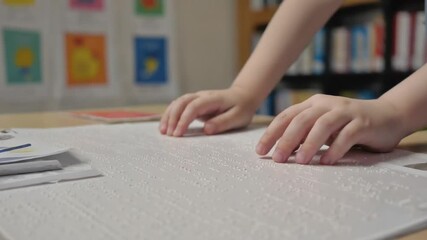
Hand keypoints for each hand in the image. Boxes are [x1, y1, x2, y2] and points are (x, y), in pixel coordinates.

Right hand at [159, 87, 257, 136]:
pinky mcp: (194, 104)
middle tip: (169, 134)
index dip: (184, 119)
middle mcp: (202, 96)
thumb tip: (206, 129)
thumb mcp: (238, 117)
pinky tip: (166, 127)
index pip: (194, 106)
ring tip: (163, 132)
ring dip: (169, 116)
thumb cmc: (241, 108)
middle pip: (182, 102)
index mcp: (213, 99)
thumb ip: (222, 122)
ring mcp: (196, 99)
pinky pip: (178, 107)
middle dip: (173, 118)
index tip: (178, 133)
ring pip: (177, 103)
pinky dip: (170, 115)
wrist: (243, 96)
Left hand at [256, 94, 404, 164]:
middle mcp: (326, 105)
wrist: (387, 116)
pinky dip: (335, 149)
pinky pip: (346, 135)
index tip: (260, 151)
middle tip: (277, 159)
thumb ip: (304, 135)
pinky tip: (326, 162)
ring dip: (309, 144)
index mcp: (313, 104)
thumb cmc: (348, 125)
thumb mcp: (322, 128)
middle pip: (301, 120)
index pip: (286, 116)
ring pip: (322, 125)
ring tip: (300, 161)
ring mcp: (345, 112)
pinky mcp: (363, 122)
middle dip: (286, 140)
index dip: (271, 133)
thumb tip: (281, 151)